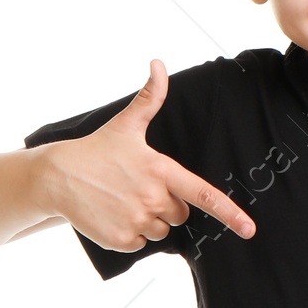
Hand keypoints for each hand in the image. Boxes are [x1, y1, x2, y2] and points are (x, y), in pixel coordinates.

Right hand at [44, 59, 255, 250]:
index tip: (249, 229)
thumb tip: (158, 63)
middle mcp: (153, 198)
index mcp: (161, 171)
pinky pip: (142, 244)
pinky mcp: (123, 239)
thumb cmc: (97, 150)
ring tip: (123, 200)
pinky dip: (130, 234)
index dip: (229, 213)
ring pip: (162, 231)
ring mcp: (138, 221)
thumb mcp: (127, 124)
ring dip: (149, 221)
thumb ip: (150, 97)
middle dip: (166, 205)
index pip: (203, 194)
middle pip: (180, 214)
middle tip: (138, 189)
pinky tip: (113, 214)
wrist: (58, 177)